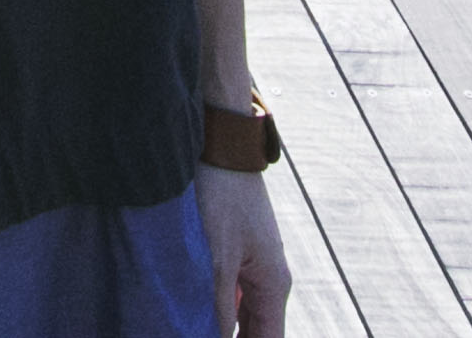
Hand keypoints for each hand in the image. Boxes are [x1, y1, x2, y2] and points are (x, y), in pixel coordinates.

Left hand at [201, 163, 292, 335]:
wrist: (227, 152)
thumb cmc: (225, 198)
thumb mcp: (219, 255)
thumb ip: (221, 303)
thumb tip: (221, 337)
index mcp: (273, 284)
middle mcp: (271, 280)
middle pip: (258, 329)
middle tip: (200, 336)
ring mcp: (256, 267)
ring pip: (246, 314)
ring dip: (229, 327)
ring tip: (198, 331)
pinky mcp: (241, 255)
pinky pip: (235, 294)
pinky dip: (222, 309)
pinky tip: (201, 316)